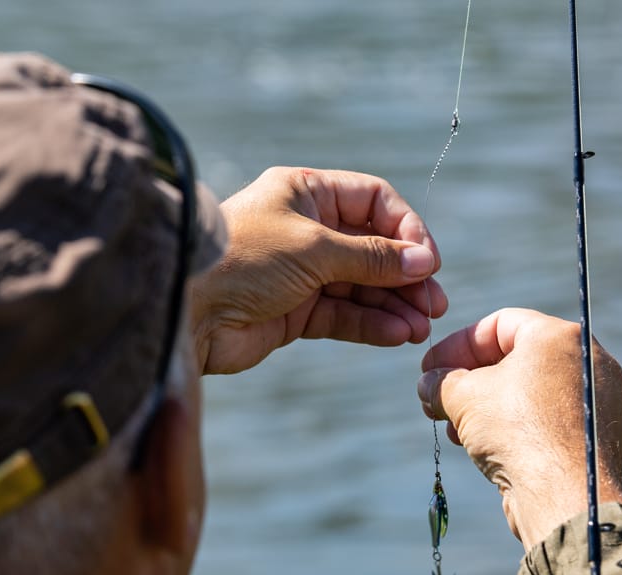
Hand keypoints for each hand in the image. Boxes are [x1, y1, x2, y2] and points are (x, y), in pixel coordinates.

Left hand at [191, 167, 445, 375]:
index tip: (429, 261)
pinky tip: (397, 335)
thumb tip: (425, 261)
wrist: (186, 308)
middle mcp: (305, 228)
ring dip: (394, 305)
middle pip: (373, 248)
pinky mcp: (294, 312)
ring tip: (421, 326)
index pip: (374, 202)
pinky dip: (371, 324)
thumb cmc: (242, 260)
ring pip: (361, 287)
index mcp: (306, 193)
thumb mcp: (314, 248)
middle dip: (406, 275)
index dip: (406, 229)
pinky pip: (343, 315)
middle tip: (435, 303)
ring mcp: (300, 272)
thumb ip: (372, 257)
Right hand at [416, 308, 621, 548]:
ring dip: (484, 406)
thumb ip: (440, 382)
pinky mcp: (592, 434)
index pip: (498, 324)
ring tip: (453, 427)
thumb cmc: (518, 432)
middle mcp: (587, 360)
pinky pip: (544, 418)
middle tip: (436, 399)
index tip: (429, 368)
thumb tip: (428, 384)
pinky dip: (512, 425)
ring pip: (528, 391)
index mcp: (559, 336)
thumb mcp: (463, 397)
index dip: (456, 345)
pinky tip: (482, 446)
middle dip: (467, 379)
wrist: (563, 495)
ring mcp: (595, 399)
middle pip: (514, 358)